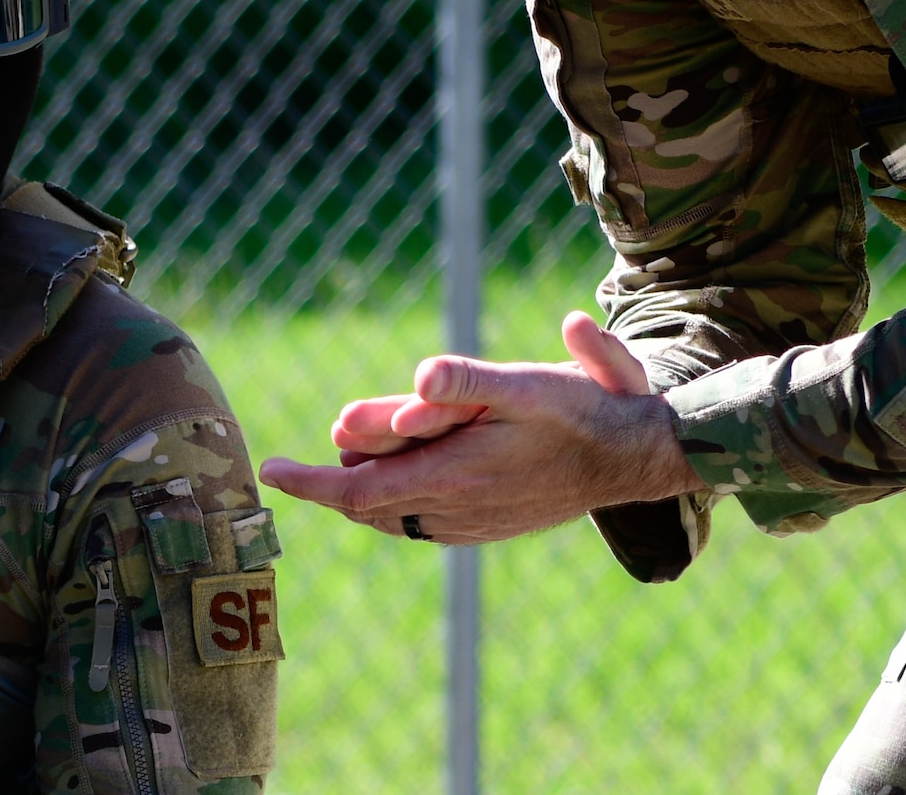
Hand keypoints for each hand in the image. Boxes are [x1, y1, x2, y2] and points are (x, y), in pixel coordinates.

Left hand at [260, 313, 705, 542]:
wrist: (636, 458)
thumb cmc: (578, 412)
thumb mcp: (523, 384)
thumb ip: (467, 381)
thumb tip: (418, 378)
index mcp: (453, 477)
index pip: (359, 493)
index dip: (310, 484)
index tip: (270, 470)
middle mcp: (456, 510)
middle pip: (369, 507)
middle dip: (328, 486)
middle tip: (290, 469)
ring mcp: (474, 524)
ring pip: (394, 517)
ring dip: (362, 494)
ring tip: (333, 470)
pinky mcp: (490, 526)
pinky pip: (423, 523)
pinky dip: (394, 504)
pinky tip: (390, 486)